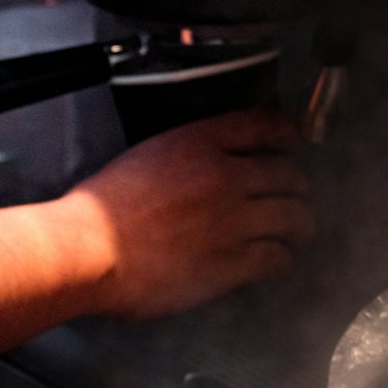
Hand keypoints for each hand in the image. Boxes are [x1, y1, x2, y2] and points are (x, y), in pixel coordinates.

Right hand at [66, 108, 312, 317]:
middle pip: (289, 172)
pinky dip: (283, 257)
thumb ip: (184, 153)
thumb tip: (210, 161)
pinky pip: (277, 257)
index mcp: (197, 143)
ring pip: (294, 216)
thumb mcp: (144, 156)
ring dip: (299, 224)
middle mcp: (223, 176)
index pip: (264, 123)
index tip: (292, 141)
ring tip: (297, 230)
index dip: (287, 132)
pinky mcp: (231, 263)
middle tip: (295, 193)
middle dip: (297, 185)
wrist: (88, 252)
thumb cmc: (99, 212)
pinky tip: (277, 259)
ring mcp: (231, 221)